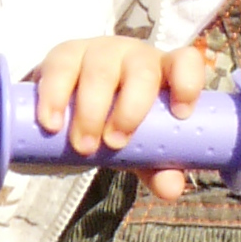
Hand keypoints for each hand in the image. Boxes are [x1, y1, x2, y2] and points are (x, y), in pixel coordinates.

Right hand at [31, 36, 207, 195]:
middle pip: (142, 72)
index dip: (188, 83)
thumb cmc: (120, 122)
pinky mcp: (64, 54)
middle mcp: (136, 56)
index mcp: (165, 73)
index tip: (180, 114)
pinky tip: (52, 124)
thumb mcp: (141, 147)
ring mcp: (100, 51)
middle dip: (129, 110)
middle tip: (114, 144)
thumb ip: (158, 167)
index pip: (186, 62)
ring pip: (100, 71)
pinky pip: (60, 69)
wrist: (73, 108)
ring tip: (84, 147)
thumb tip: (171, 190)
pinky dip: (55, 99)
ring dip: (91, 111)